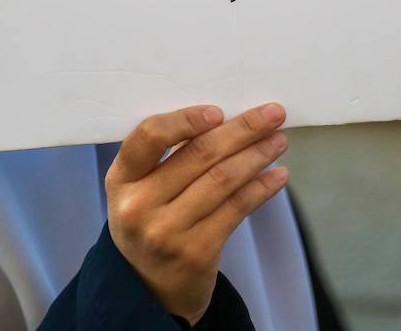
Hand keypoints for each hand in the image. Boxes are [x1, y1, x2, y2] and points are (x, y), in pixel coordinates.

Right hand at [104, 103, 289, 324]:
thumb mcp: (141, 190)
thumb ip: (169, 157)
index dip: (185, 120)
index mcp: (121, 178)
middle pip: (199, 155)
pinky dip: (262, 188)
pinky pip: (237, 209)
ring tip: (279, 140)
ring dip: (258, 155)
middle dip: (243, 129)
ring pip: (223, 179)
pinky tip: (279, 175)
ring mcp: (166, 231)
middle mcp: (139, 205)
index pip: (148, 137)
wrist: (148, 290)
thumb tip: (229, 118)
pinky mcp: (196, 253)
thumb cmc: (151, 222)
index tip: (219, 111)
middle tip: (273, 113)